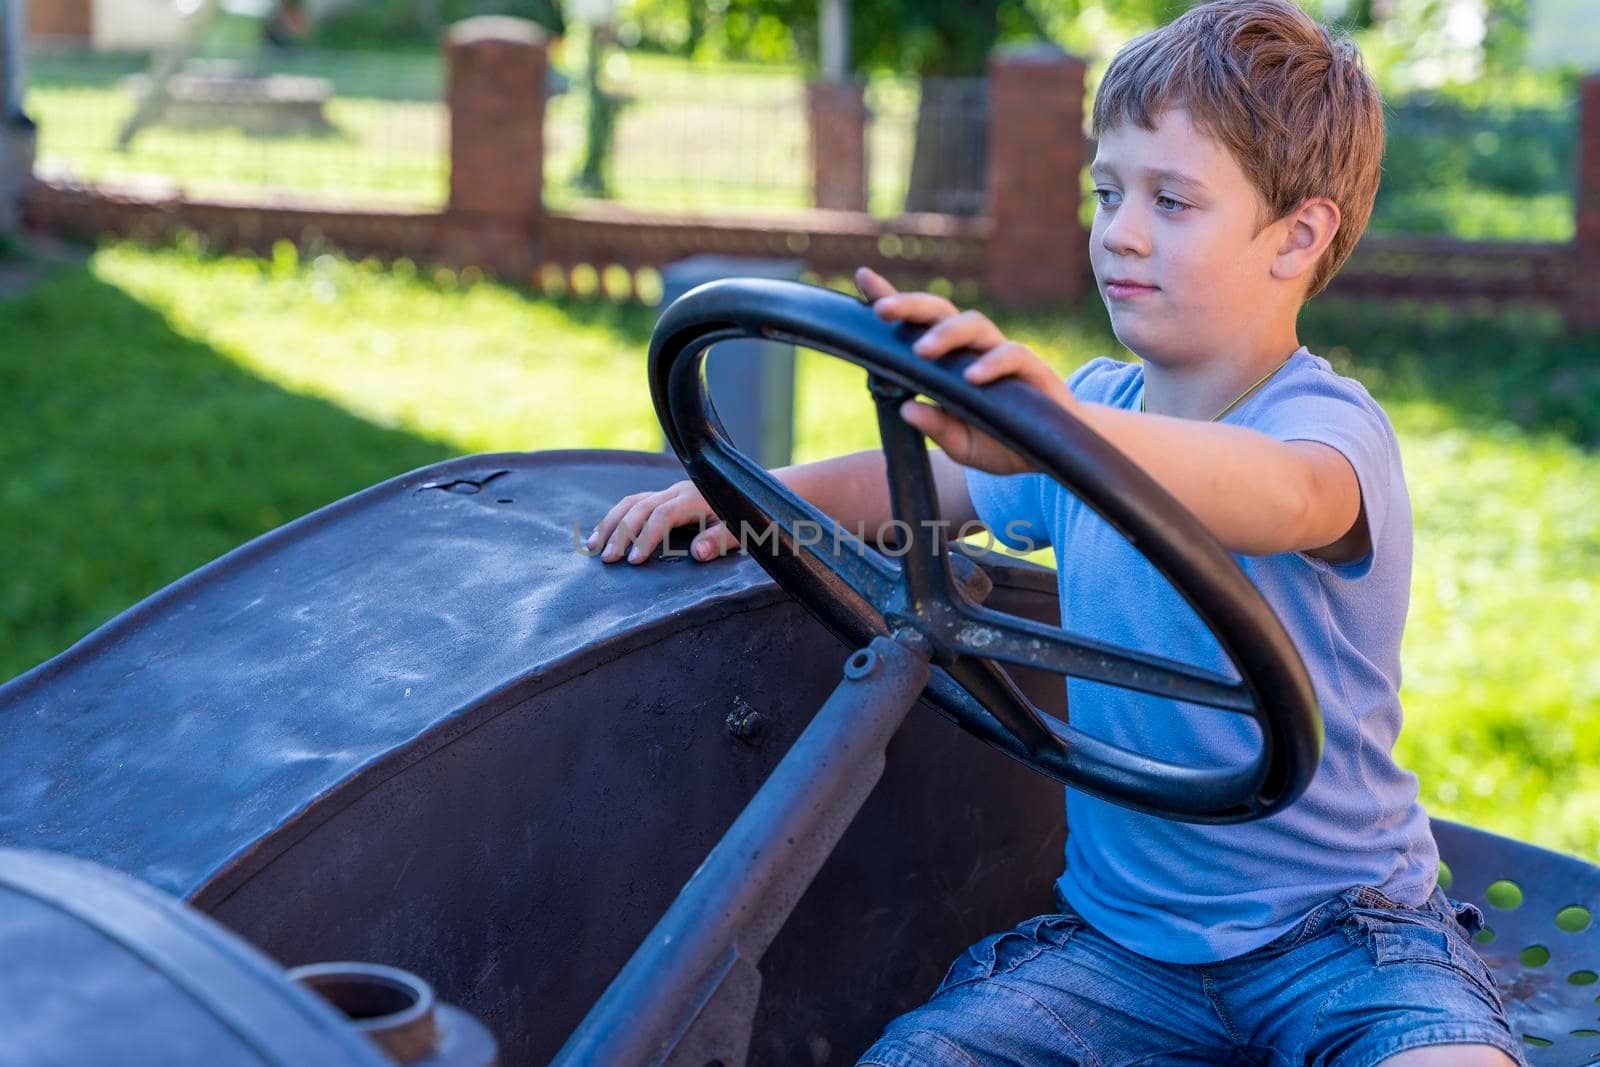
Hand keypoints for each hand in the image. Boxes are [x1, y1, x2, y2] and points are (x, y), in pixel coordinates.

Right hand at [586, 479, 739, 564]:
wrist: (751, 494)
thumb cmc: (746, 517)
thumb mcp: (740, 530)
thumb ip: (720, 540)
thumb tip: (697, 554)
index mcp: (694, 498)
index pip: (662, 515)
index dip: (647, 537)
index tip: (634, 561)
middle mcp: (676, 491)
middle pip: (640, 507)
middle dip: (620, 532)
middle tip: (607, 559)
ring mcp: (667, 492)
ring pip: (631, 502)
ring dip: (610, 523)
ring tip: (593, 547)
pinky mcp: (663, 497)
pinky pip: (633, 503)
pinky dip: (615, 518)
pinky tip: (600, 534)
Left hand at [856, 267, 1077, 475]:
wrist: (1054, 454)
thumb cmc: (1003, 442)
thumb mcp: (963, 446)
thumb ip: (937, 429)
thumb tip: (907, 410)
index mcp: (949, 361)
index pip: (917, 324)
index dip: (892, 299)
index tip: (862, 279)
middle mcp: (973, 349)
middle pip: (941, 312)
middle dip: (911, 306)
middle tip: (883, 311)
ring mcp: (1002, 355)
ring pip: (975, 323)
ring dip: (946, 333)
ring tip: (922, 350)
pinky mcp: (1032, 370)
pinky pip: (1013, 355)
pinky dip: (992, 363)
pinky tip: (972, 377)